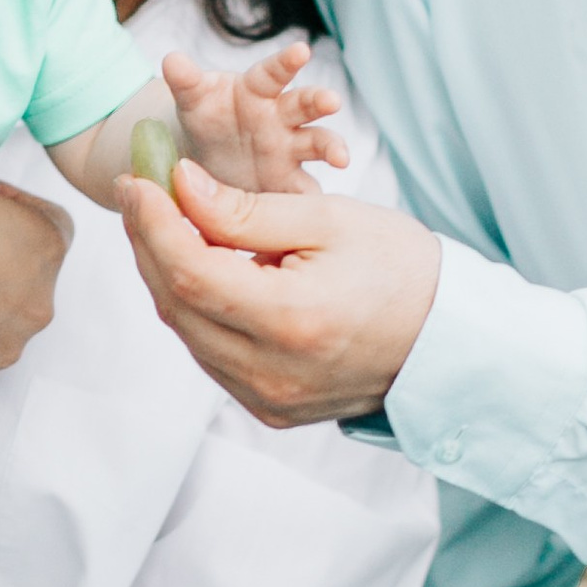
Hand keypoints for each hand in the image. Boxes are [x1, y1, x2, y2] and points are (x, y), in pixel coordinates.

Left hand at [118, 158, 440, 426]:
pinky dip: (193, 307)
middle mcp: (271, 373)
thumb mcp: (328, 220)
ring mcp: (268, 399)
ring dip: (165, 273)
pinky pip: (209, 353)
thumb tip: (178, 185)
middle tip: (140, 190)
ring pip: (186, 331)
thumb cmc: (400, 269)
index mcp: (291, 321)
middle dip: (149, 241)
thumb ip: (246, 209)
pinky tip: (197, 265)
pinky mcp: (269, 409)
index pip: (190, 271)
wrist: (448, 339)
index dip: (154, 222)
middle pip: (176, 303)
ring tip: (164, 220)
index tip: (137, 178)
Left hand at [162, 43, 346, 194]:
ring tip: (341, 158)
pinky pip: (305, 192)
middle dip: (320, 100)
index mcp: (258, 90)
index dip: (286, 61)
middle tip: (332, 101)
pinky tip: (320, 210)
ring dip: (332, 148)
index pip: (275, 72)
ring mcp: (291, 151)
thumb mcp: (194, 98)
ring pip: (317, 145)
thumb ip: (186, 81)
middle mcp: (282, 117)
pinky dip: (312, 201)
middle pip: (306, 104)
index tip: (301, 50)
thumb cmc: (208, 116)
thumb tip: (171, 59)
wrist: (207, 157)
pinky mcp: (290, 184)